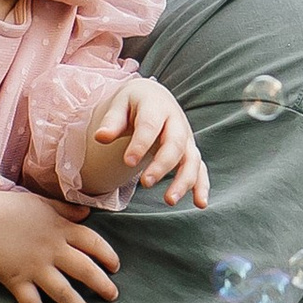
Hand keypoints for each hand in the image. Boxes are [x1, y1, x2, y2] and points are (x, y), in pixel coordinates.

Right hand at [0, 191, 123, 302]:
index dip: (108, 256)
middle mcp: (52, 250)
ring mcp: (34, 268)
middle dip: (102, 286)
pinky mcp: (15, 281)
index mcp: (60, 228)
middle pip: (85, 271)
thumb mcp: (41, 202)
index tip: (115, 267)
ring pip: (64, 293)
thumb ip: (66, 209)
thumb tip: (87, 213)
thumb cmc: (8, 207)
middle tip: (112, 296)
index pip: (94, 243)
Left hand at [83, 75, 211, 207]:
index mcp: (156, 107)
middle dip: (162, 165)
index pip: (150, 125)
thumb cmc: (133, 104)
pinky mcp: (190, 152)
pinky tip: (200, 204)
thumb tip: (100, 137)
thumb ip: (111, 122)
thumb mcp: (119, 106)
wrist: (153, 98)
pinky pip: (200, 169)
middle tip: (145, 183)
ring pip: (191, 160)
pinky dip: (201, 186)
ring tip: (169, 200)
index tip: (127, 162)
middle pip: (174, 145)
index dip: (140, 144)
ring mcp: (186, 139)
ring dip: (184, 181)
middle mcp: (176, 122)